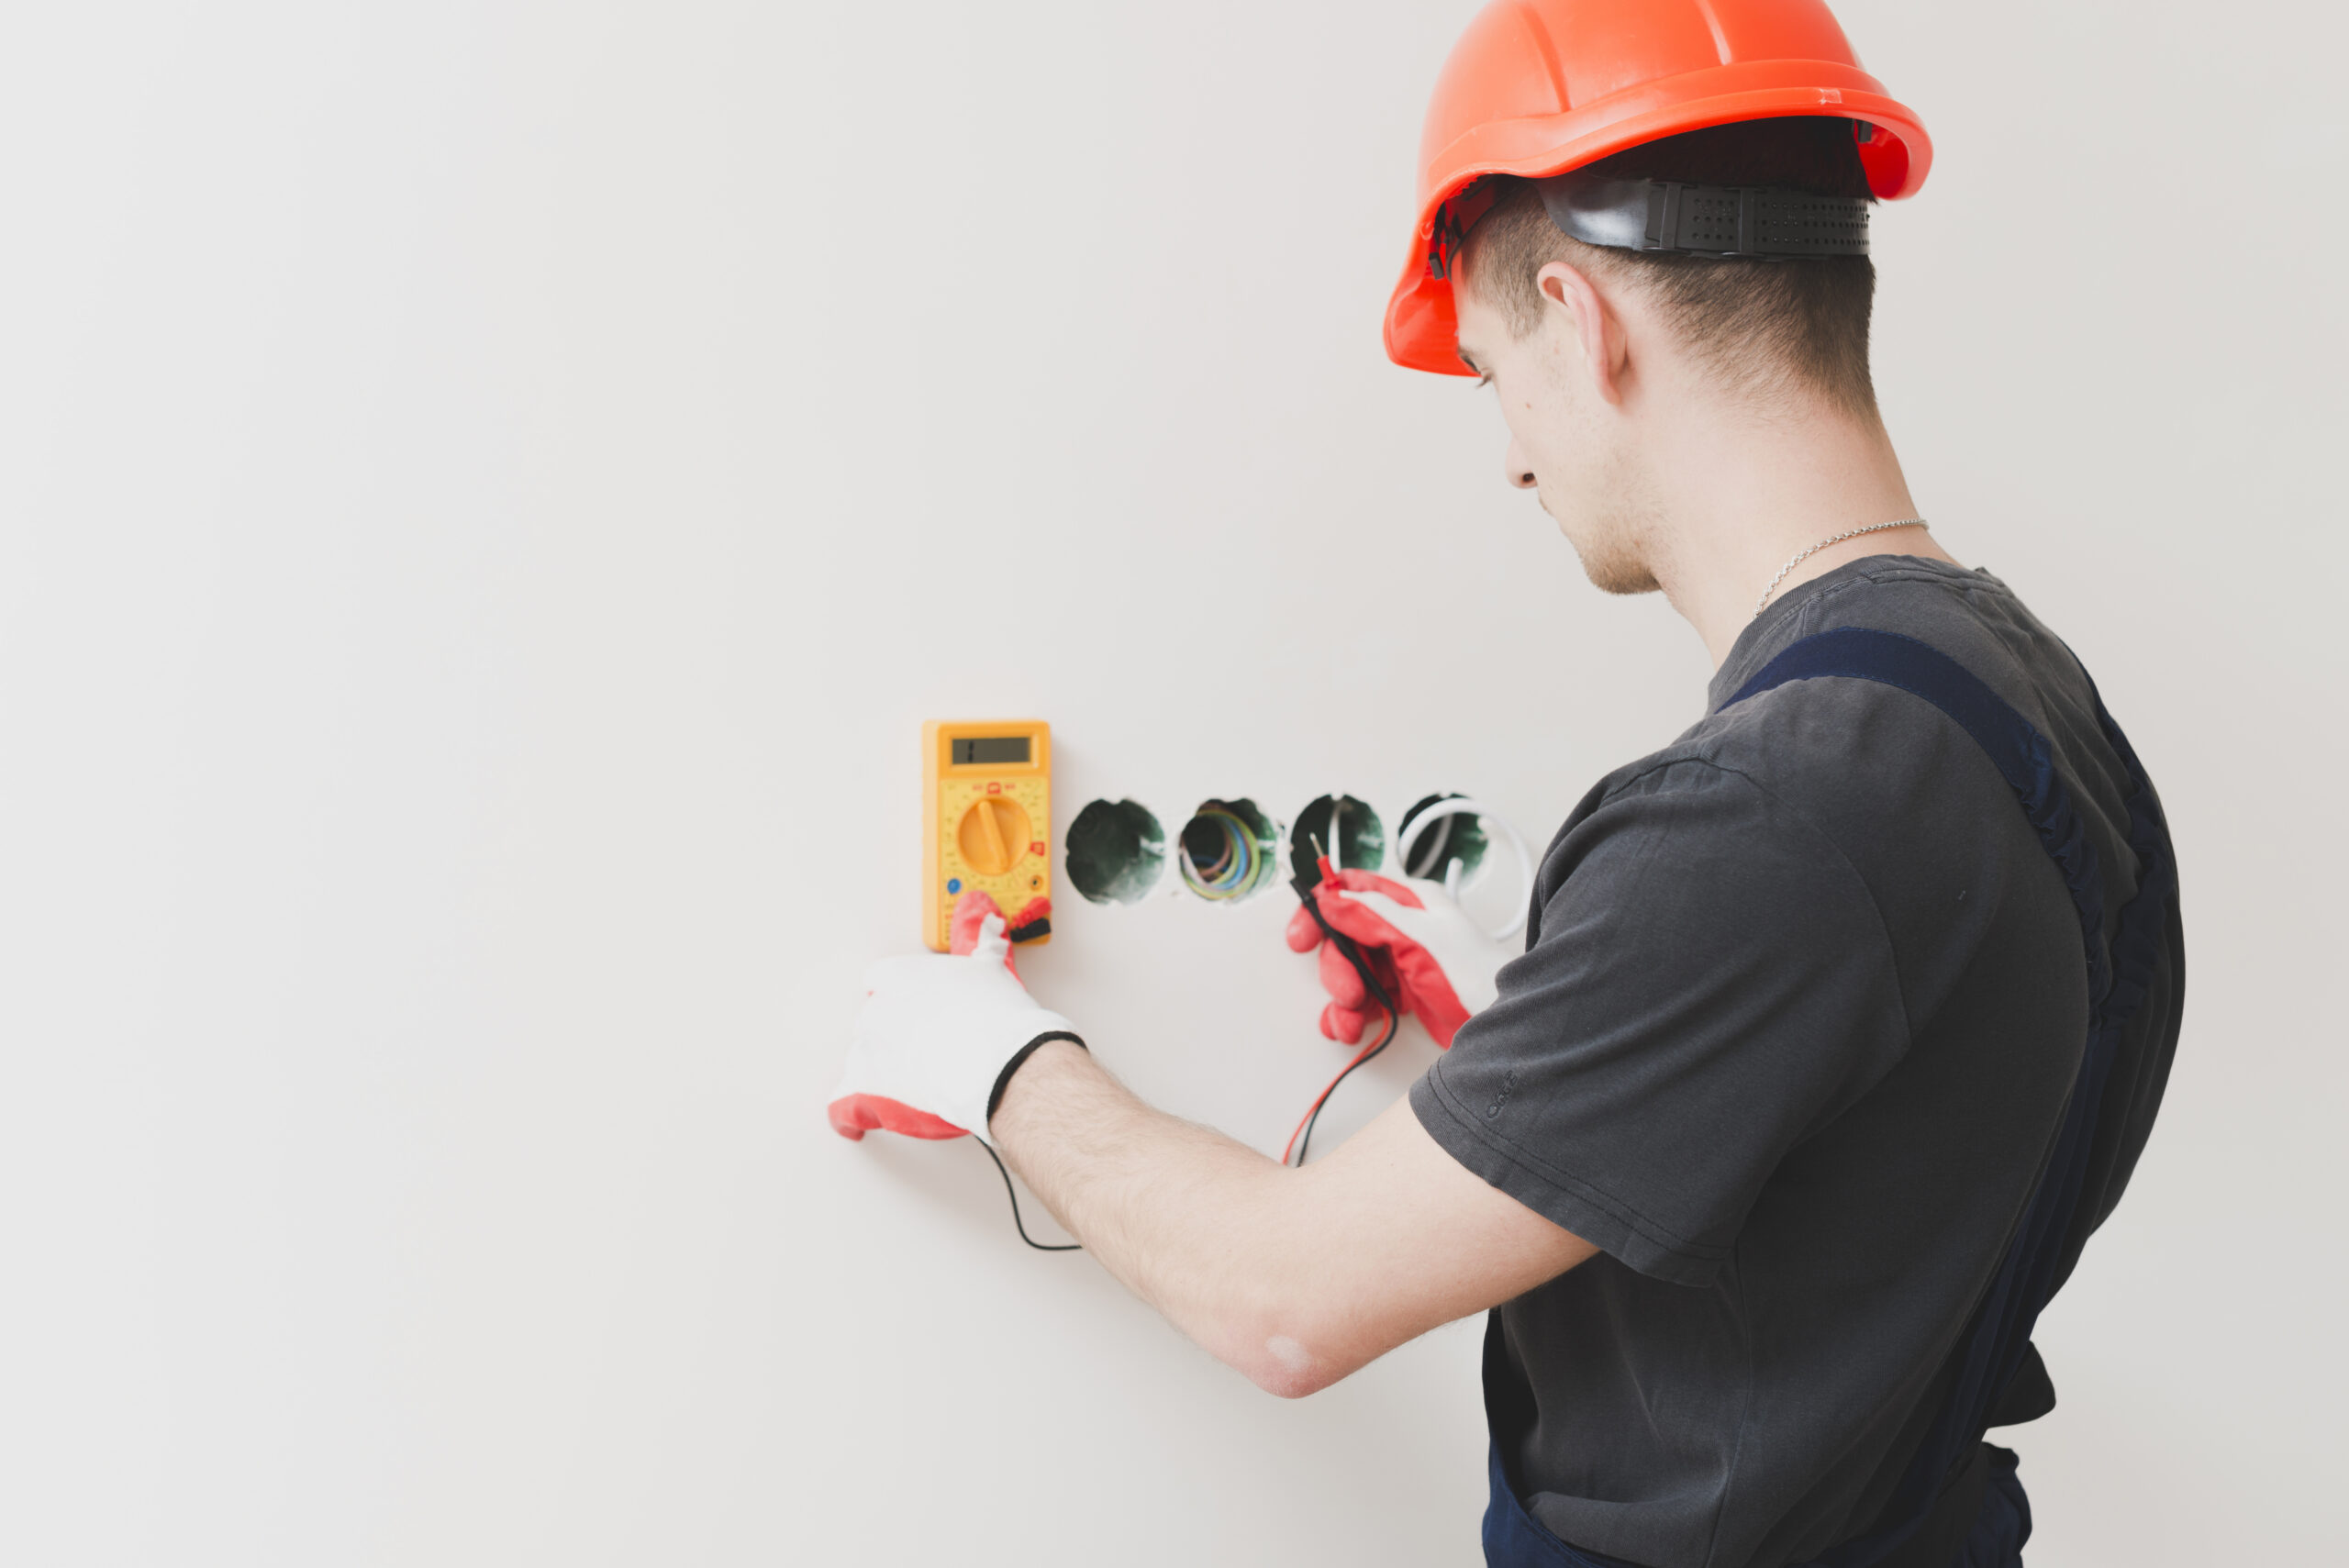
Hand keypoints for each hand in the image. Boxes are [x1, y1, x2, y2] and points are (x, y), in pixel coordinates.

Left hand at [827, 891, 1081, 1144]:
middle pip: (871, 1021)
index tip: (916, 1007)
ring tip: (910, 1080)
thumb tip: (988, 926)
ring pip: (860, 1060)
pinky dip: (848, 1115)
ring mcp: (869, 1051)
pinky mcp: (869, 1091)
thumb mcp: (991, 970)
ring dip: (879, 1069)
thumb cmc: (997, 1017)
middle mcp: (876, 1011)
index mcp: (898, 976)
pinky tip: (854, 1123)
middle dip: (893, 1034)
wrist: (1001, 1062)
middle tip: (926, 1046)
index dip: (899, 996)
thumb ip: (982, 946)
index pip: (880, 981)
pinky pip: (843, 1106)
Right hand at [1286, 867, 1510, 1047]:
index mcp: (1410, 902)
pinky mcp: (1404, 993)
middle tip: (1348, 993)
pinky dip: (1351, 1015)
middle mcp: (1402, 928)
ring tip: (1349, 1023)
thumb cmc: (1478, 973)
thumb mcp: (1423, 938)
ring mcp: (1401, 961)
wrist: (1507, 1022)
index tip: (1301, 937)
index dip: (1322, 911)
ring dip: (1342, 999)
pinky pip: (1365, 998)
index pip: (1353, 892)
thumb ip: (1375, 916)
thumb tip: (1335, 897)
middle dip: (1338, 970)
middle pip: (1345, 940)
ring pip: (1352, 972)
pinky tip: (1348, 1028)